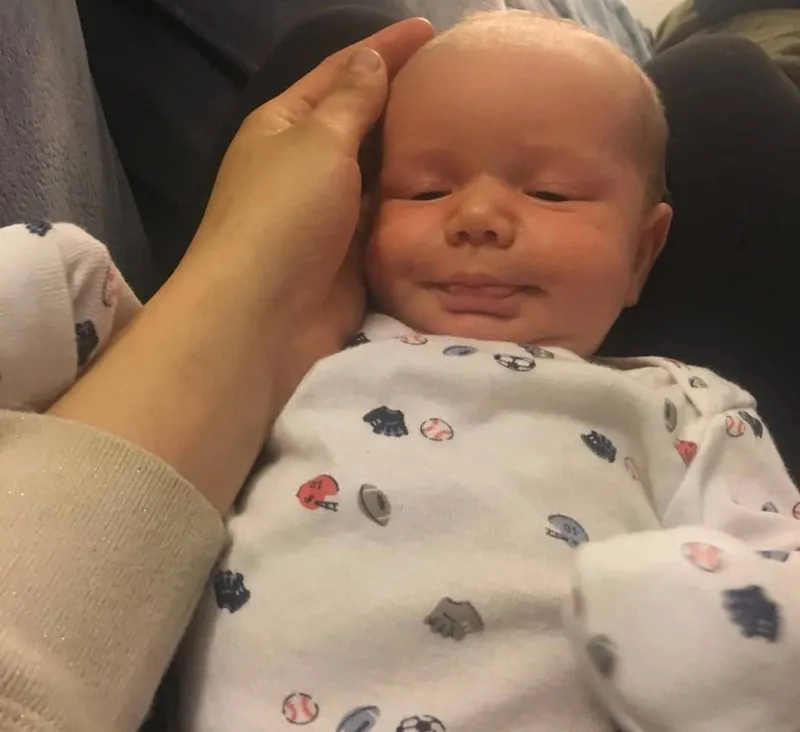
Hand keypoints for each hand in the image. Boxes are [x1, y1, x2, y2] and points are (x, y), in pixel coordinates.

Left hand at [185, 18, 434, 360]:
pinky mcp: (353, 254)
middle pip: (364, 123)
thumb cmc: (283, 214)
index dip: (384, 48)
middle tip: (463, 86)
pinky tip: (456, 192)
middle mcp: (308, 164)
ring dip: (417, 158)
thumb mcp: (318, 142)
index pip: (342, 72)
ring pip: (382, 174)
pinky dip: (416, 206)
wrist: (264, 316)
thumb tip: (370, 59)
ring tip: (473, 135)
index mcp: (287, 125)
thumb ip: (352, 101)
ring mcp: (332, 212)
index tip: (430, 30)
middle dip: (405, 103)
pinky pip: (390, 220)